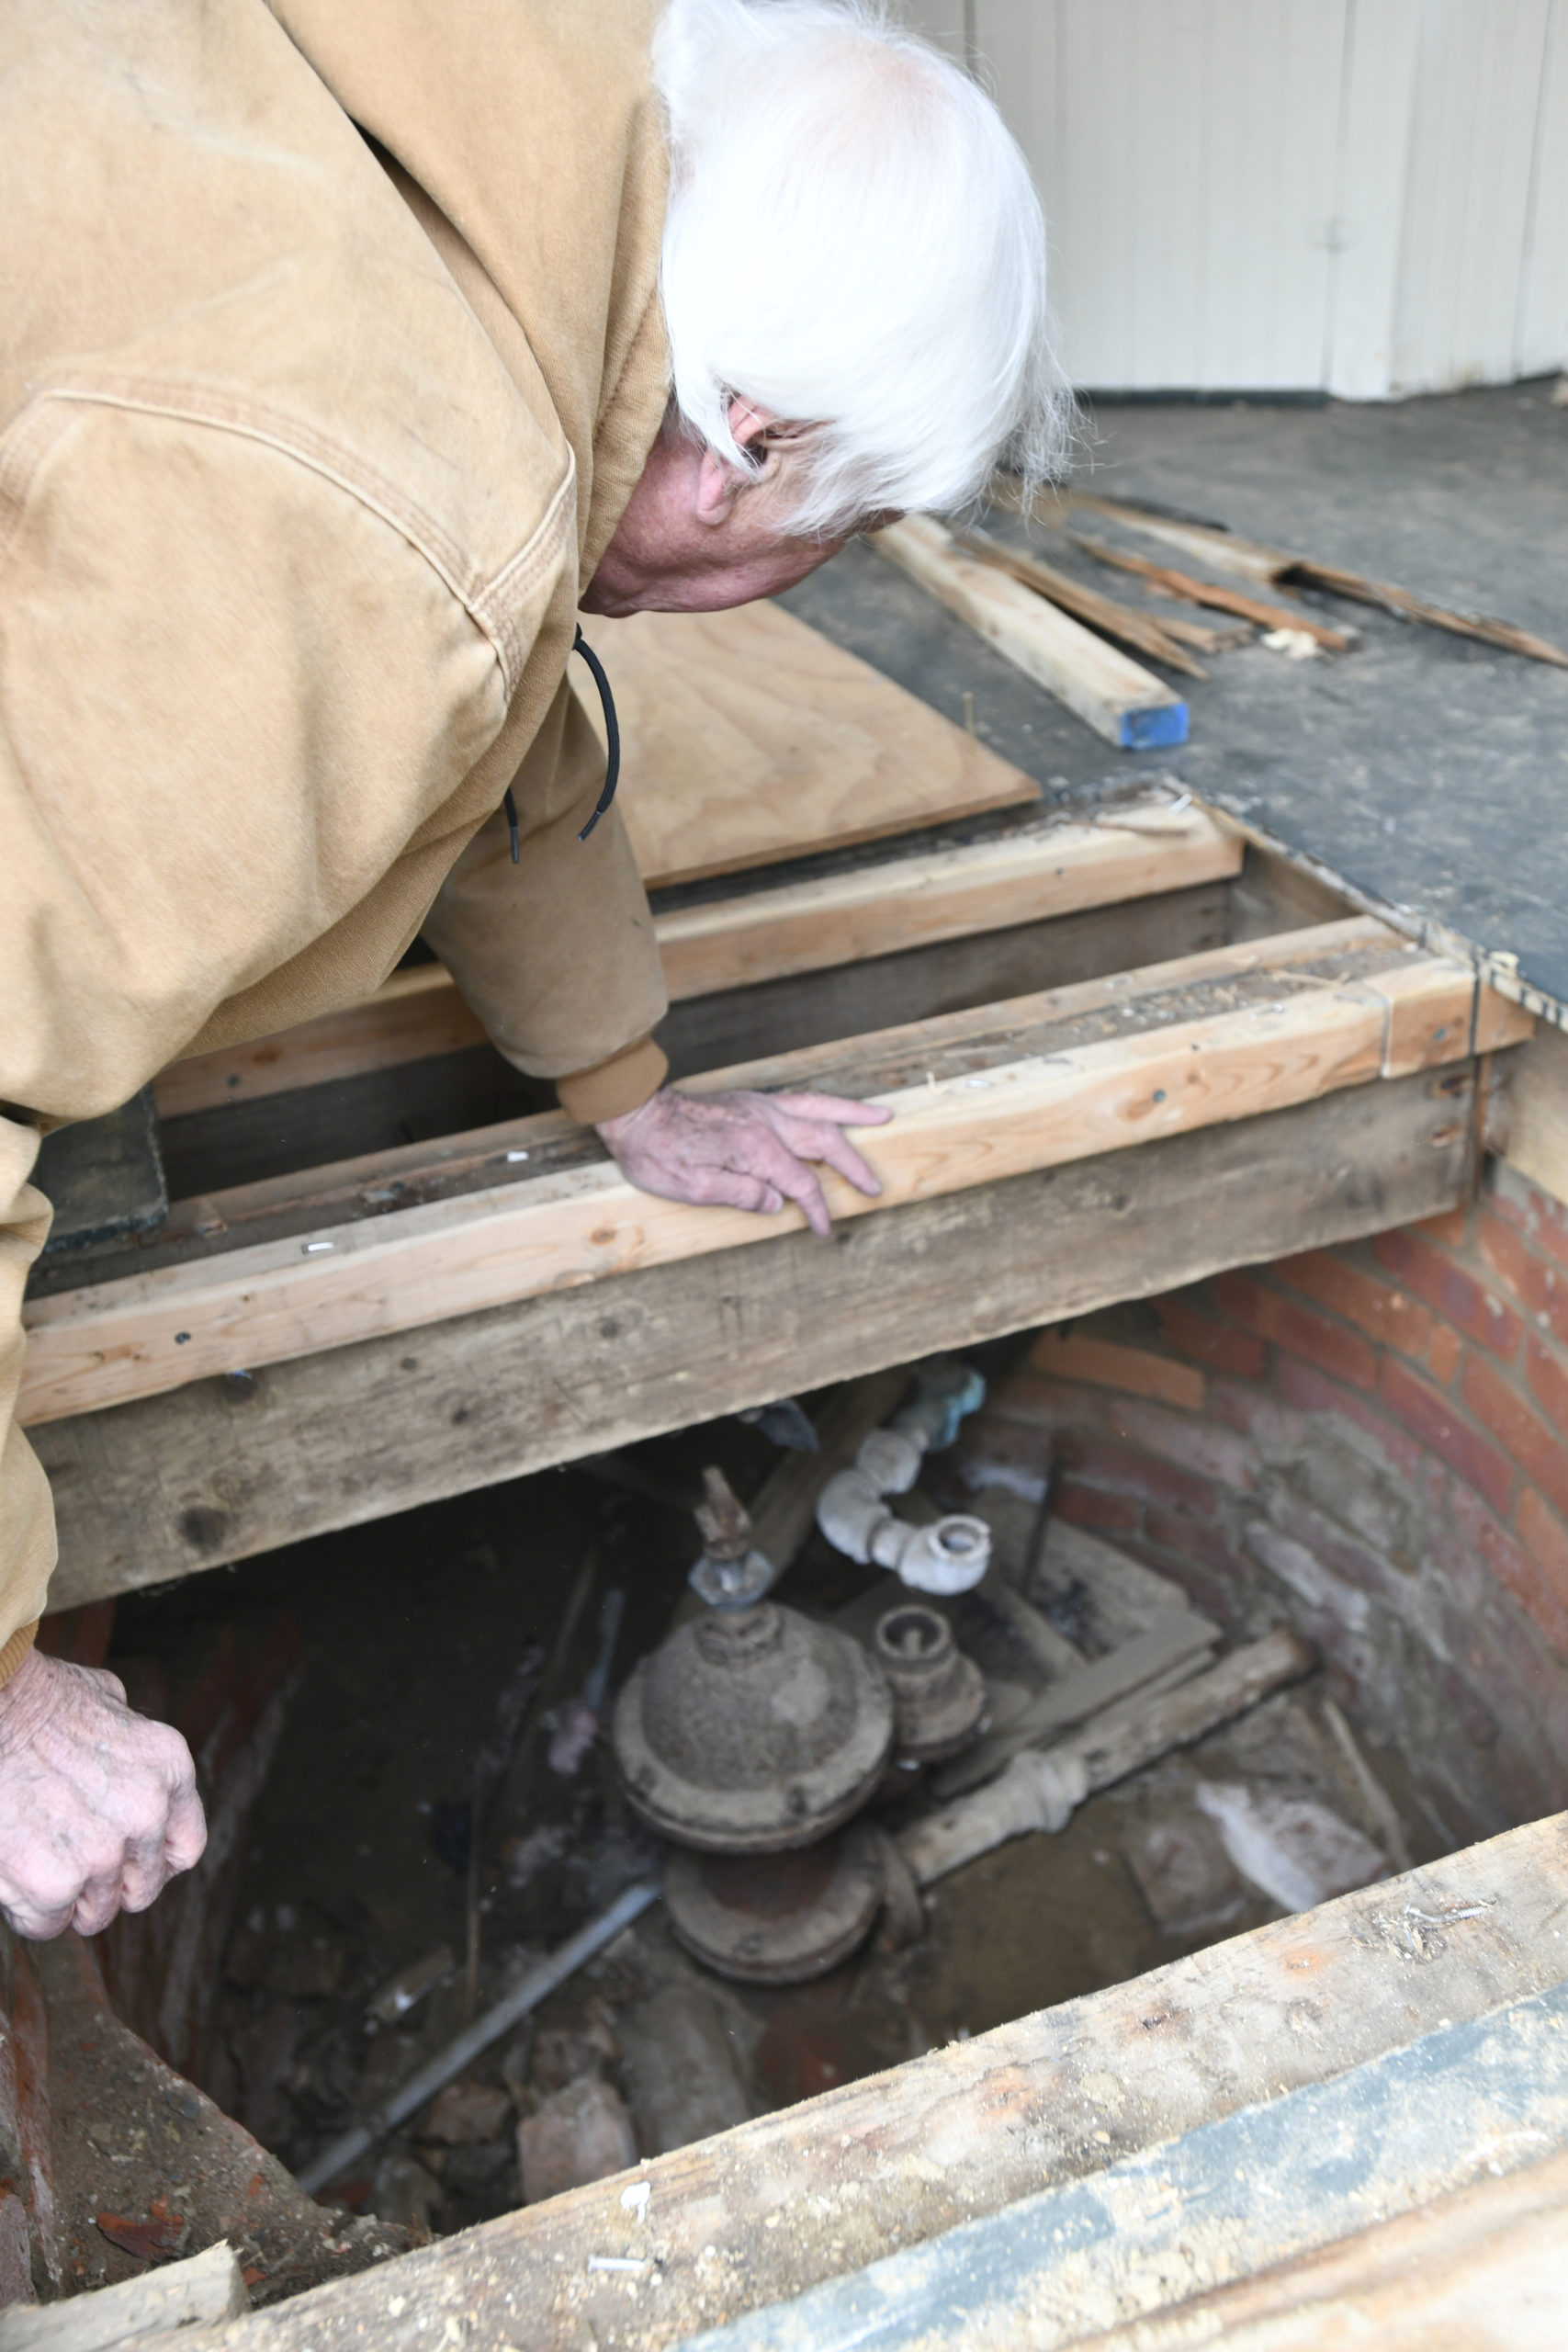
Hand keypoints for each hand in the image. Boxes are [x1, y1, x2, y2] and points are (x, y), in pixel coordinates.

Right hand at [0, 1648, 206, 1939]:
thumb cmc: (31, 1698)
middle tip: (66, 1862)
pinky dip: (27, 1910)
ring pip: (93, 1913)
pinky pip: (48, 1924)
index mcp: (169, 1770)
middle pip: (139, 1890)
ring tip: (33, 1853)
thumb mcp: (107, 1701)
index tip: (122, 1865)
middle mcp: (147, 1813)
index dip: (148, 1864)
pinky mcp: (55, 1882)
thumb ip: (128, 1744)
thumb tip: (126, 1759)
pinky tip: (12, 1872)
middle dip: (105, 1885)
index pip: (183, 1850)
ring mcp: (104, 1851)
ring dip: (65, 1898)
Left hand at [598, 1085, 891, 1237]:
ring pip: (818, 1109)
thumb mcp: (691, 1188)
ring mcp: (759, 1107)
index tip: (823, 1230)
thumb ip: (740, 1194)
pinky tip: (833, 1109)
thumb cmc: (656, 1154)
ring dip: (852, 1115)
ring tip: (883, 1115)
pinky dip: (824, 1103)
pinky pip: (799, 1099)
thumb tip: (777, 1203)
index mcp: (754, 1148)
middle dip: (853, 1165)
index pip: (800, 1183)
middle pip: (823, 1142)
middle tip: (874, 1186)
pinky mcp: (749, 1101)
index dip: (816, 1210)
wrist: (633, 1113)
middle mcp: (764, 1122)